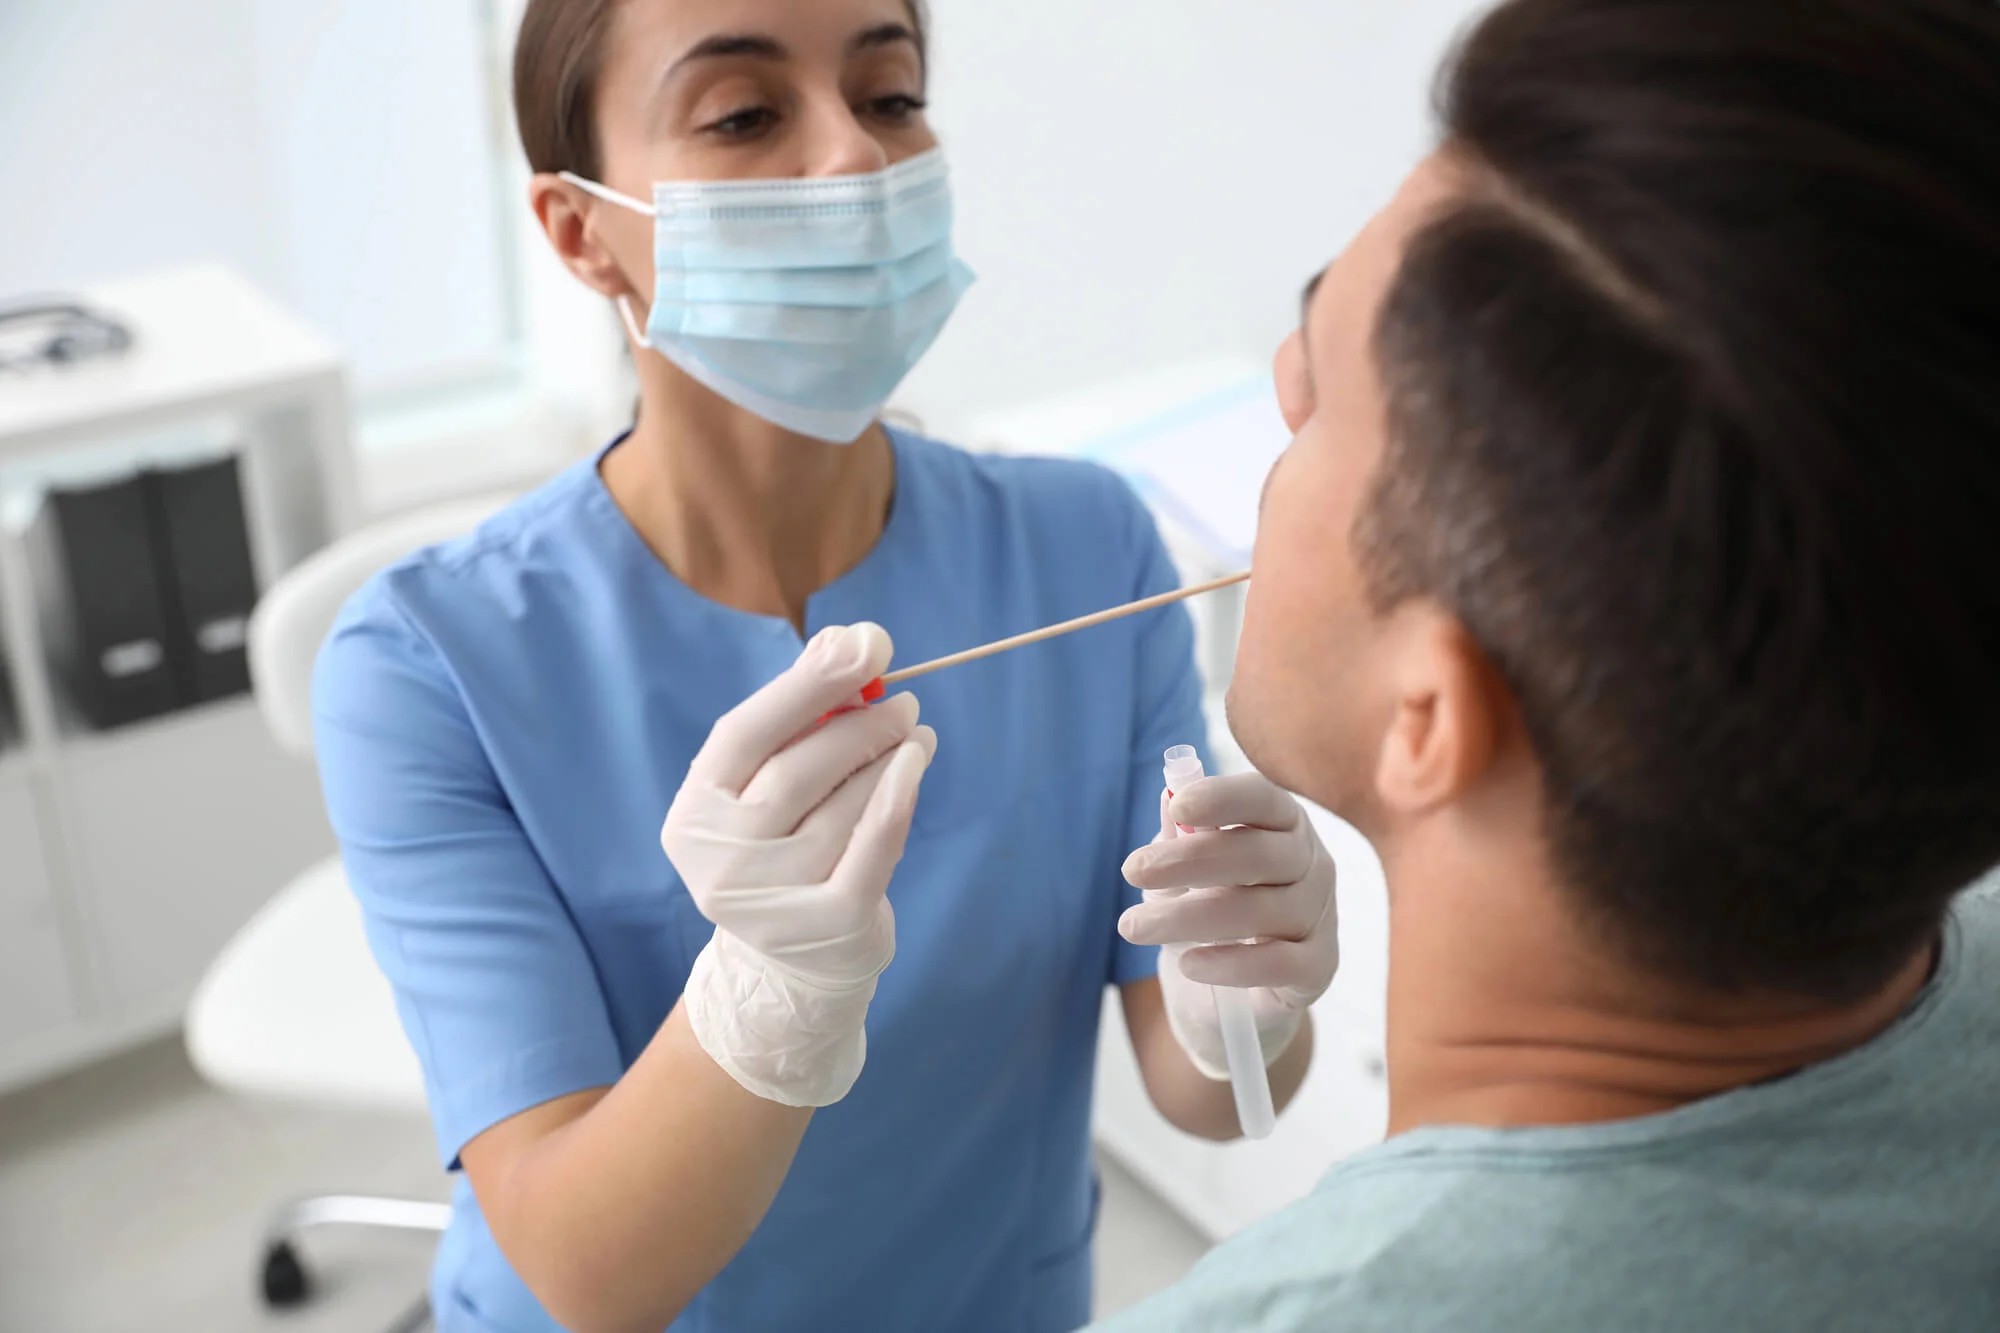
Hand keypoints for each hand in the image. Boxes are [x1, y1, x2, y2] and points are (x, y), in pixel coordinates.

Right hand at [662, 623, 936, 1107]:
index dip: (808, 684)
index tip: (865, 643)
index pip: (746, 732)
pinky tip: (916, 763)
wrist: (793, 967)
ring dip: (887, 756)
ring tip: (914, 732)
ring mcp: (771, 898)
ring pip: (843, 804)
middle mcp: (720, 859)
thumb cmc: (783, 850)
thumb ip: (801, 717)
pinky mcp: (828, 923)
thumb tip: (854, 638)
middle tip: (902, 699)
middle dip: (859, 722)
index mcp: (694, 814)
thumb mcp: (770, 788)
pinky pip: (874, 845)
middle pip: (798, 768)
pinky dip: (899, 796)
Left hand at [1118, 773, 1337, 1078]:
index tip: (1178, 806)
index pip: (1263, 799)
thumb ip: (1180, 833)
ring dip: (1187, 917)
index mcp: (1283, 824)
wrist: (1230, 995)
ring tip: (1133, 926)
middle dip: (1189, 859)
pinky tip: (1187, 964)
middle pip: (1258, 854)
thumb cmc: (1208, 910)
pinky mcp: (1318, 966)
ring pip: (1259, 910)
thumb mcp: (1183, 870)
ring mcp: (1320, 916)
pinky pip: (1280, 963)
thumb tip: (1169, 796)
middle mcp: (1312, 864)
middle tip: (1131, 870)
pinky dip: (1230, 963)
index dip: (1223, 798)